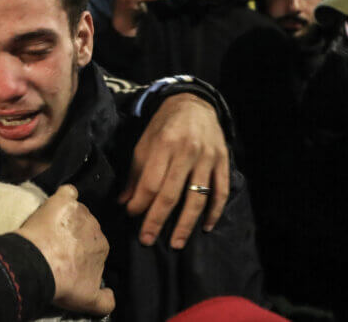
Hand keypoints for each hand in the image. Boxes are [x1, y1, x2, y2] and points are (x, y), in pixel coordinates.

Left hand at [15, 185, 113, 315]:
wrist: (37, 267)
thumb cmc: (63, 283)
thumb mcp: (89, 301)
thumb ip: (106, 301)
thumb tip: (112, 296)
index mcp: (103, 248)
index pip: (92, 246)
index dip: (79, 253)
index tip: (66, 260)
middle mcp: (96, 227)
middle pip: (85, 229)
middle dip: (73, 237)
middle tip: (55, 247)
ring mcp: (80, 212)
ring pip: (76, 213)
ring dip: (65, 220)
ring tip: (48, 232)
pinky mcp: (62, 201)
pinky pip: (67, 193)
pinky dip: (64, 197)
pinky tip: (55, 204)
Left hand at [119, 93, 229, 248]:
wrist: (194, 103)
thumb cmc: (164, 126)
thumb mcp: (144, 143)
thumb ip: (136, 173)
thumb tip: (124, 202)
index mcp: (165, 145)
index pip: (151, 183)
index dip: (140, 203)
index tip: (131, 215)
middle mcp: (187, 152)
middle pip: (171, 194)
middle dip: (157, 220)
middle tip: (147, 240)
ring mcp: (208, 158)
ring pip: (197, 197)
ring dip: (186, 224)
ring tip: (175, 244)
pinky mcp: (223, 162)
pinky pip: (221, 192)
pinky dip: (214, 212)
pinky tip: (205, 227)